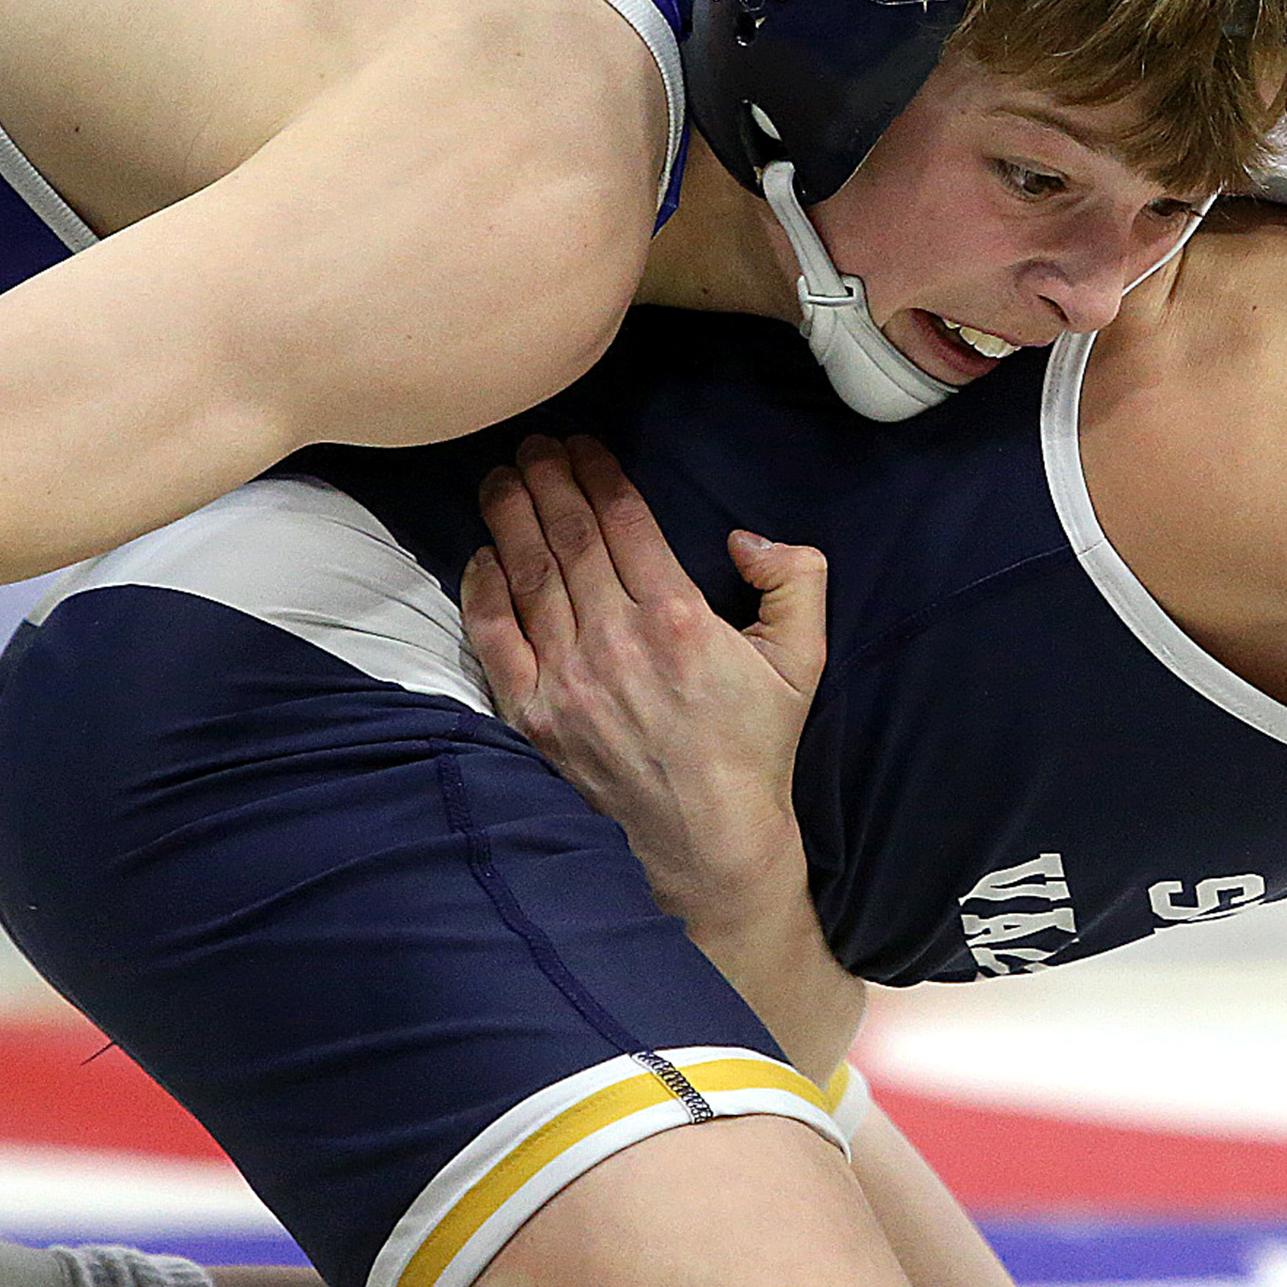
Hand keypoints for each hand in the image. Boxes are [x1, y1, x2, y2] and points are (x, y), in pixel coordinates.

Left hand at [462, 434, 824, 936]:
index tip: (582, 444)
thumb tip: (744, 538)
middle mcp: (616, 640)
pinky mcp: (534, 716)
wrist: (707, 842)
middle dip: (546, 478)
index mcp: (679, 618)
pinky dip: (483, 588)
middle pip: (567, 535)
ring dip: (511, 516)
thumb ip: (794, 581)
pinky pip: (495, 636)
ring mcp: (568, 679)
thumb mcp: (804, 660)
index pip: (623, 521)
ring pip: (528, 574)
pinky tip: (482, 553)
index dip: (597, 472)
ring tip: (502, 477)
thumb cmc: (754, 748)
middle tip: (533, 444)